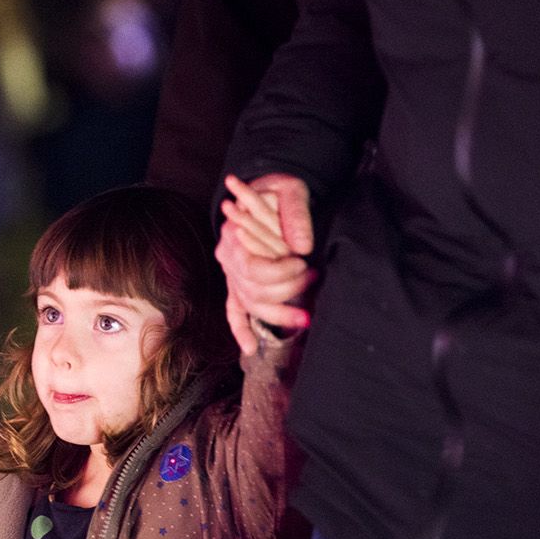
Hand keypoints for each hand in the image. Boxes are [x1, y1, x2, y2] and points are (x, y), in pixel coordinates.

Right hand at [217, 173, 313, 353]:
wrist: (267, 192)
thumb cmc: (278, 192)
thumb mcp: (290, 190)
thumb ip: (295, 214)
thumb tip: (302, 247)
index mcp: (235, 235)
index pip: (253, 268)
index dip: (280, 272)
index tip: (302, 262)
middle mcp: (228, 258)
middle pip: (253, 290)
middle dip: (286, 290)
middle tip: (311, 278)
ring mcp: (231, 273)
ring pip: (248, 304)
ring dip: (276, 315)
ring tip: (305, 317)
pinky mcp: (237, 283)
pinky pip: (232, 311)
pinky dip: (240, 329)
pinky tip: (250, 348)